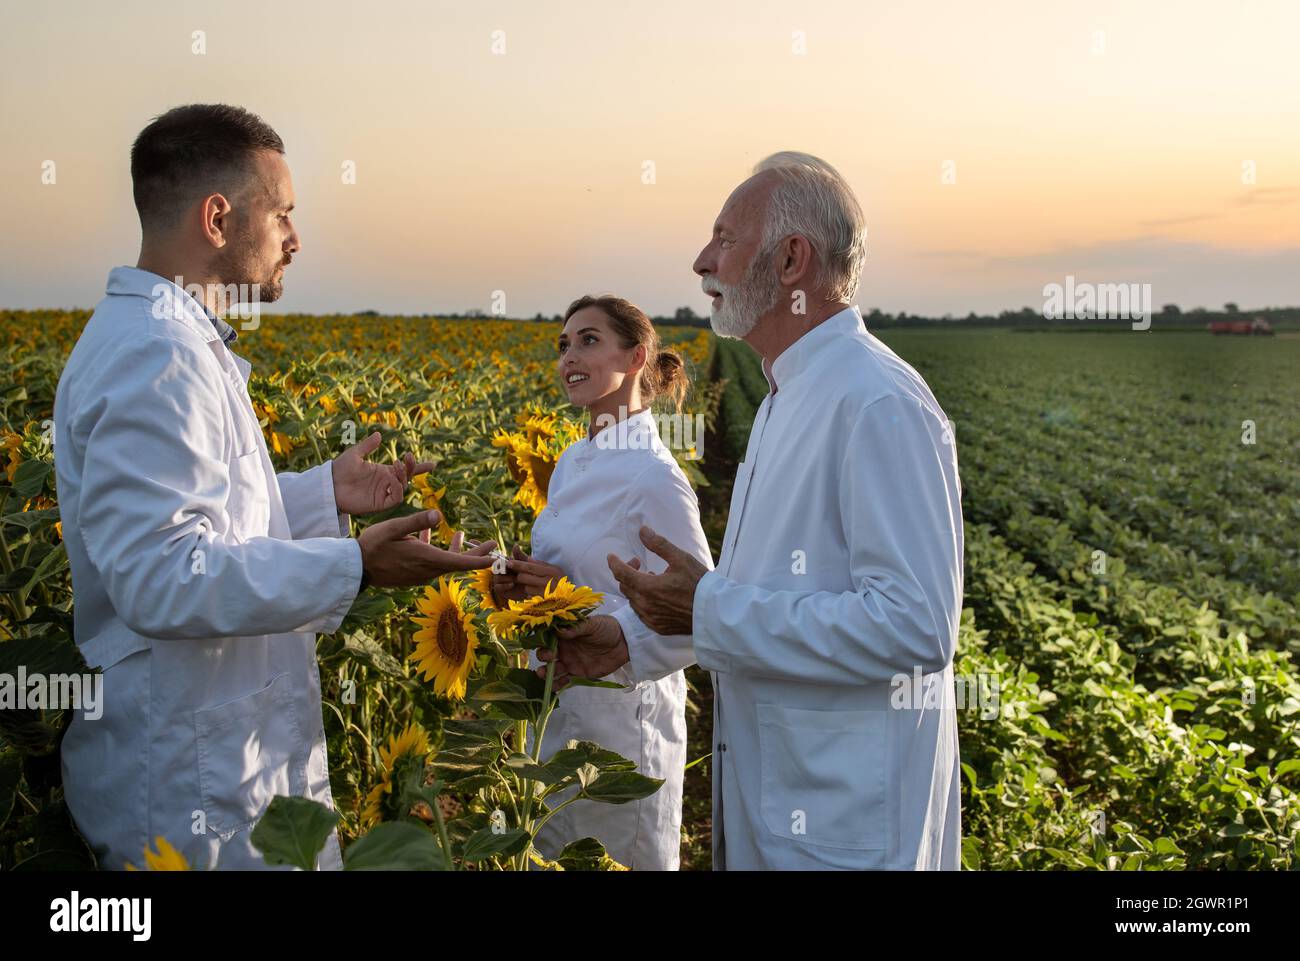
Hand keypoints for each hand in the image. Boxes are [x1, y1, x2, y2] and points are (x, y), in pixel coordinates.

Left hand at [332, 431, 432, 515]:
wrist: (329, 484)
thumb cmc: (340, 469)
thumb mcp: (355, 453)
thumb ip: (368, 445)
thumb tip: (379, 434)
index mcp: (382, 472)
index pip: (405, 470)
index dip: (419, 467)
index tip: (433, 464)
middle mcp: (386, 483)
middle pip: (407, 477)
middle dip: (411, 467)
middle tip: (406, 457)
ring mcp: (383, 494)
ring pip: (403, 487)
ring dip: (403, 476)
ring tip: (395, 465)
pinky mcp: (379, 504)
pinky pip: (395, 498)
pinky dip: (397, 489)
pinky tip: (391, 479)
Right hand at [357, 509, 495, 587]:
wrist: (354, 567)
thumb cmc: (373, 545)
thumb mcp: (393, 528)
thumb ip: (417, 521)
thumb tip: (439, 514)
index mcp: (426, 559)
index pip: (460, 562)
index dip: (479, 560)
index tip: (496, 558)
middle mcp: (426, 569)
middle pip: (457, 563)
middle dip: (475, 554)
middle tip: (491, 544)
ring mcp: (419, 573)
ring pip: (444, 561)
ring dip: (455, 549)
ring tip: (461, 534)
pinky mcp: (411, 572)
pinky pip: (430, 561)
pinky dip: (436, 549)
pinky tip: (429, 534)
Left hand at [492, 544, 565, 602]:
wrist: (570, 598)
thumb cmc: (560, 581)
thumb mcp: (553, 569)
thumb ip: (540, 564)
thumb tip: (527, 559)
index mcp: (551, 571)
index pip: (530, 566)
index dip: (518, 564)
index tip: (508, 562)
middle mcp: (549, 581)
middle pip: (524, 576)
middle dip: (519, 575)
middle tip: (517, 574)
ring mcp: (545, 592)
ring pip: (525, 586)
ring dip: (525, 585)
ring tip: (532, 584)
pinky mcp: (542, 600)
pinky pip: (529, 595)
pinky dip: (529, 592)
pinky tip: (535, 591)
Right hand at [536, 614, 628, 689]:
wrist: (624, 643)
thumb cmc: (607, 629)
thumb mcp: (593, 624)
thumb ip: (577, 627)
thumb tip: (560, 630)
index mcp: (565, 635)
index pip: (548, 637)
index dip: (542, 640)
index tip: (541, 643)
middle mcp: (564, 649)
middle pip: (547, 655)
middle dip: (543, 656)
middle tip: (548, 657)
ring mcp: (570, 662)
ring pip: (552, 670)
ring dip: (545, 673)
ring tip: (542, 674)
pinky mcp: (578, 674)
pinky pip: (564, 681)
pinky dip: (556, 685)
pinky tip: (552, 687)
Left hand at [607, 526, 706, 635]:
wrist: (713, 611)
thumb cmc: (698, 583)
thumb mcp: (680, 558)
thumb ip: (659, 544)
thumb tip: (642, 531)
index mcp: (648, 587)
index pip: (621, 573)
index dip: (614, 563)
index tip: (611, 556)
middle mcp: (645, 605)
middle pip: (624, 587)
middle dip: (626, 572)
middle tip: (638, 563)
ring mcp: (651, 618)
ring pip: (632, 601)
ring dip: (635, 588)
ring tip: (650, 578)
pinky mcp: (658, 627)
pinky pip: (641, 613)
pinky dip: (642, 602)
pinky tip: (655, 596)